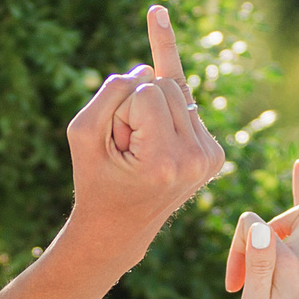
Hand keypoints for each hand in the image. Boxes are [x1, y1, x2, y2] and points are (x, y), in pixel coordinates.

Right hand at [63, 5, 225, 260]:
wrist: (119, 229)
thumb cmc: (95, 179)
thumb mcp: (82, 132)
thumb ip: (111, 91)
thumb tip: (151, 69)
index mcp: (164, 159)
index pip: (146, 91)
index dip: (122, 110)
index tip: (118, 145)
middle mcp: (195, 159)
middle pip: (167, 86)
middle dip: (138, 107)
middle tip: (128, 147)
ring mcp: (210, 159)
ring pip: (180, 92)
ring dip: (153, 112)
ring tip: (141, 149)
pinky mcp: (216, 155)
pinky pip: (190, 107)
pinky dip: (169, 115)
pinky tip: (157, 132)